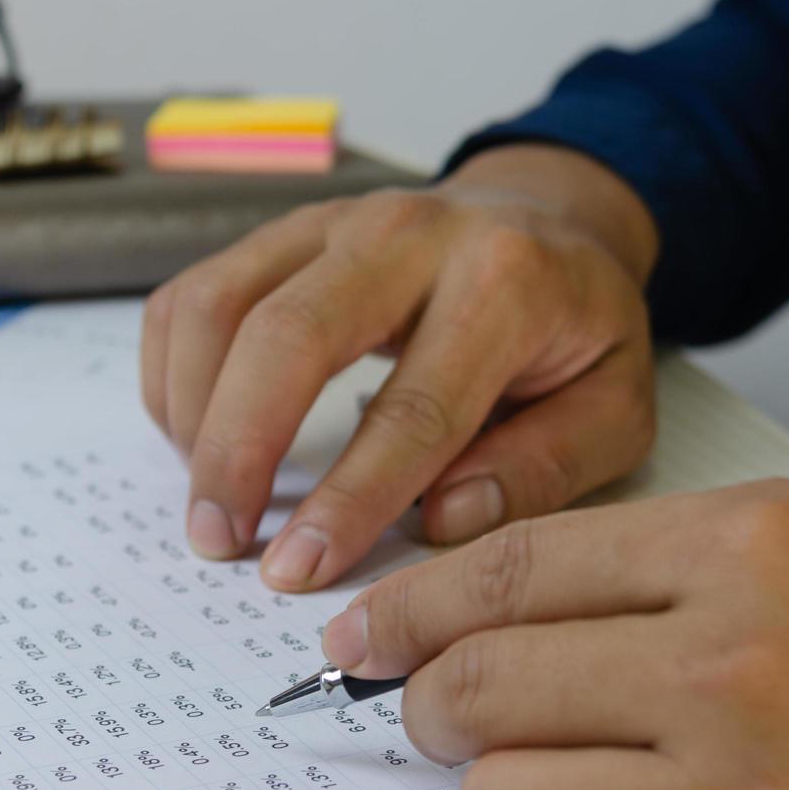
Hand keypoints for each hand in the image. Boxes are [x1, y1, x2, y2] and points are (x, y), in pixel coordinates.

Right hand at [141, 144, 658, 590]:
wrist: (545, 218)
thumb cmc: (573, 326)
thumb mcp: (614, 404)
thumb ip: (544, 466)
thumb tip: (440, 521)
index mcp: (506, 283)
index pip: (414, 408)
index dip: (349, 499)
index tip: (298, 571)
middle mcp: (407, 235)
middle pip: (289, 335)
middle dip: (238, 449)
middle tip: (218, 540)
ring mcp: (332, 223)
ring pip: (220, 307)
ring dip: (193, 415)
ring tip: (209, 501)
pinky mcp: (280, 232)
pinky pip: (193, 296)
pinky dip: (174, 376)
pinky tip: (197, 439)